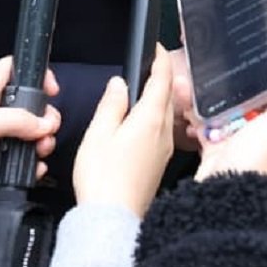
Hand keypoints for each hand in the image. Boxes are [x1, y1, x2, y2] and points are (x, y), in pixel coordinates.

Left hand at [0, 56, 60, 192]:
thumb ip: (15, 121)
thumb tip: (44, 124)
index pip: (16, 71)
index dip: (37, 76)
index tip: (51, 91)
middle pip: (29, 106)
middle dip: (44, 118)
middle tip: (47, 130)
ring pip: (26, 134)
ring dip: (39, 142)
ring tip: (41, 150)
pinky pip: (16, 159)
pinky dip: (28, 163)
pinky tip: (34, 167)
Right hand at [73, 45, 175, 216]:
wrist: (112, 219)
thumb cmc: (103, 180)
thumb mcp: (99, 134)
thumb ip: (111, 104)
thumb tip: (119, 84)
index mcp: (150, 119)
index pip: (162, 80)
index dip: (160, 59)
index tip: (155, 47)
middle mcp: (163, 132)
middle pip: (167, 95)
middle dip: (160, 77)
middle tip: (147, 64)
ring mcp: (164, 149)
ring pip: (166, 113)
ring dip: (158, 97)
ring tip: (141, 89)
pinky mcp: (159, 162)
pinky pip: (161, 131)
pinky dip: (154, 117)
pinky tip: (139, 122)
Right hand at [194, 45, 266, 181]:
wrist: (224, 203)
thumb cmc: (259, 166)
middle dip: (255, 68)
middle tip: (243, 43)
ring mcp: (247, 137)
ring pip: (237, 101)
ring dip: (223, 86)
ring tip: (209, 65)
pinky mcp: (223, 145)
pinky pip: (211, 119)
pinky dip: (199, 107)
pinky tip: (188, 93)